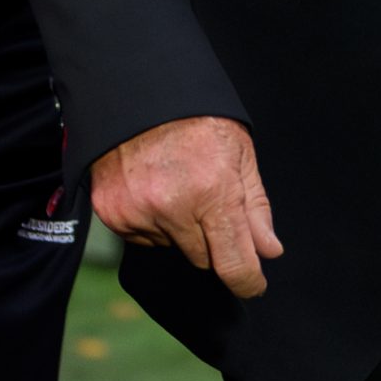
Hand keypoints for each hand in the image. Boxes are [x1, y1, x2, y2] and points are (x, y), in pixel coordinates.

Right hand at [91, 115, 283, 297]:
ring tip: (179, 186)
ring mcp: (139, 212)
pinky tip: (154, 188)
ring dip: (180, 229)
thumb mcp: (240, 154)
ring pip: (172, 247)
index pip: (232, 261)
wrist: (140, 94)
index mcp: (213, 191)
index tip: (253, 286)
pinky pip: (142, 237)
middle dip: (213, 240)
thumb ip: (255, 207)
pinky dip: (153, 222)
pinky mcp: (112, 213)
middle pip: (203, 258)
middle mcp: (173, 207)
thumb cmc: (199, 121)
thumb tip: (269, 251)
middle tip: (209, 201)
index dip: (247, 281)